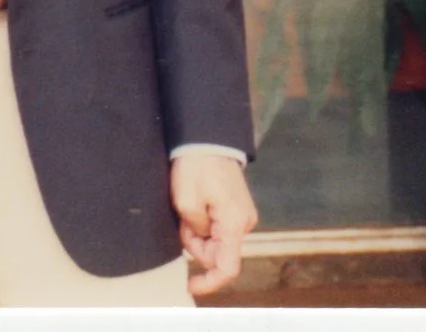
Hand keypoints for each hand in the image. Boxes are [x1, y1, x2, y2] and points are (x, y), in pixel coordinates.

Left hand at [170, 154, 256, 296]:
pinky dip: (203, 224)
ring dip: (197, 233)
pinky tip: (196, 206)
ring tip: (188, 207)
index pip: (228, 267)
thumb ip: (195, 231)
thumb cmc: (196, 166)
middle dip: (195, 245)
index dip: (210, 283)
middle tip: (182, 221)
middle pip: (217, 254)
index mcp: (234, 223)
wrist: (207, 138)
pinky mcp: (236, 209)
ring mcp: (241, 216)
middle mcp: (243, 222)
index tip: (189, 286)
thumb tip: (201, 239)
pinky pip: (218, 228)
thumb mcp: (185, 201)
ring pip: (216, 241)